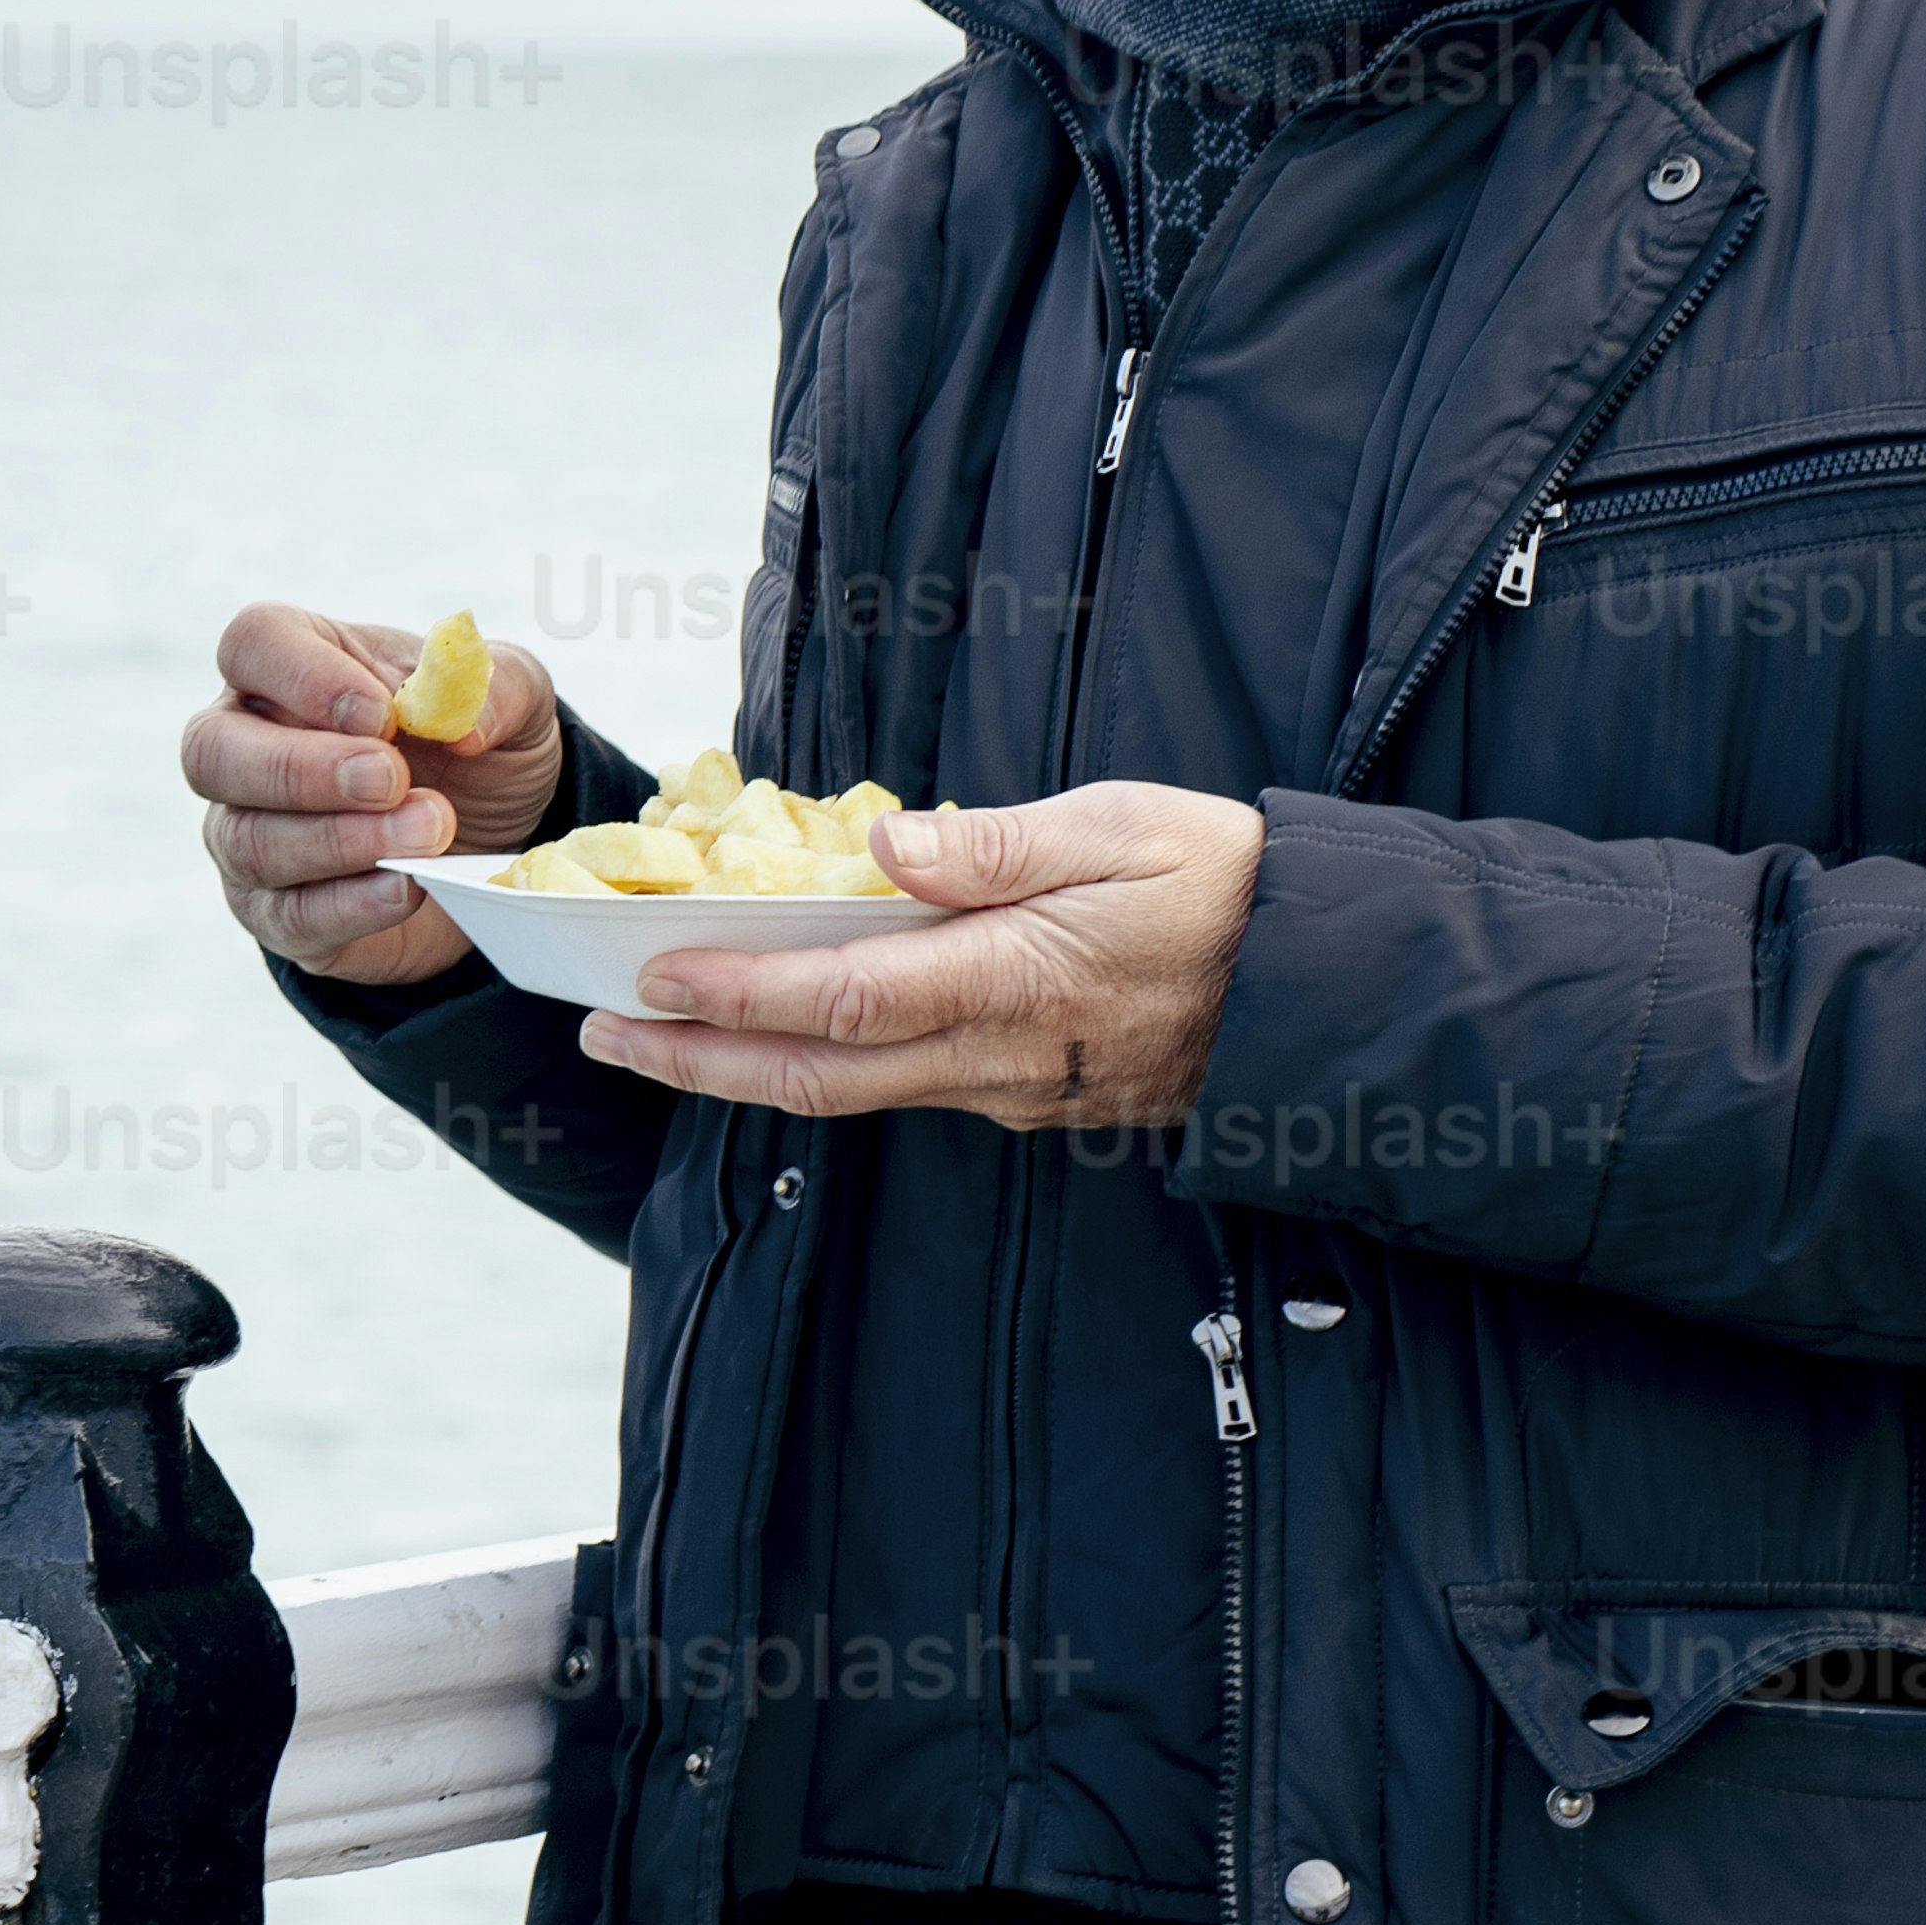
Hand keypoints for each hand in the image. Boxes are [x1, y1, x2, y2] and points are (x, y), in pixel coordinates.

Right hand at [185, 597, 567, 993]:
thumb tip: (464, 725)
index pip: (253, 644)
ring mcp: (246, 832)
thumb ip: (497, 686)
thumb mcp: (513, 697)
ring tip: (428, 833)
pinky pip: (287, 914)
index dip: (305, 677)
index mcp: (291, 664)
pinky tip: (407, 889)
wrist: (490, 844)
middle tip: (392, 779)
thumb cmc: (475, 749)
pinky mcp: (274, 912)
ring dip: (343, 841)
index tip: (383, 713)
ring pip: (248, 840)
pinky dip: (351, 904)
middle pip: (212, 750)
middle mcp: (246, 744)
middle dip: (302, 769)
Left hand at [579, 778, 1264, 1132]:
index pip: (845, 998)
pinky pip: (911, 1090)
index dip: (738, 997)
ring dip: (749, 1069)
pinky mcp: (1034, 1099)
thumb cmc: (1224, 884)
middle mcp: (1003, 1055)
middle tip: (605, 1036)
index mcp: (1016, 978)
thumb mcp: (1120, 826)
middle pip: (823, 1073)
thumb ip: (996, 842)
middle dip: (700, 1061)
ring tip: (663, 1038)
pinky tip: (785, 1035)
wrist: (1320, 985)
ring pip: (858, 1093)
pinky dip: (827, 1067)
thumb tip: (888, 846)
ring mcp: (1016, 1089)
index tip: (650, 979)